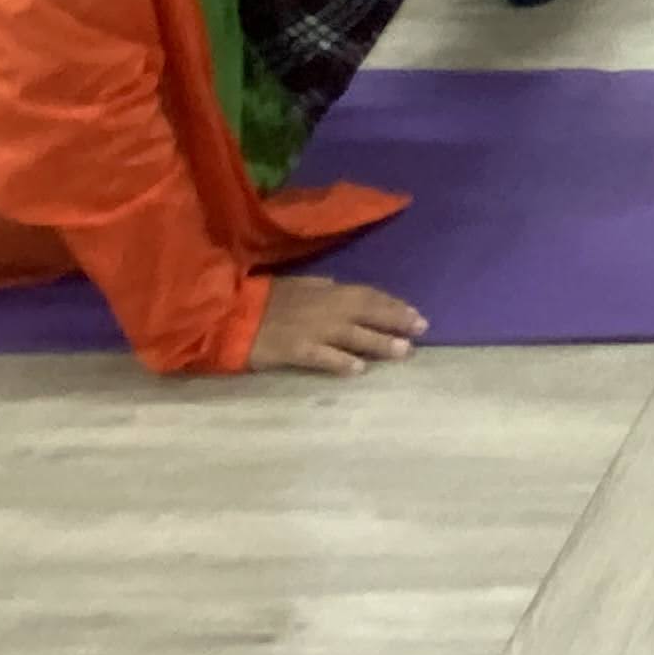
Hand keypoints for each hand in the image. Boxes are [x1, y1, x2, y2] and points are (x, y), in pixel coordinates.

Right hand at [248, 276, 427, 376]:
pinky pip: (323, 357)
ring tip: (403, 350)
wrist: (231, 315)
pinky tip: (359, 369)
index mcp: (327, 291)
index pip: (368, 296)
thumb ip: (322, 288)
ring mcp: (312, 330)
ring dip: (379, 343)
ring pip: (353, 336)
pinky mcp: (296, 350)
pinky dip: (342, 362)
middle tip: (422, 329)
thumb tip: (342, 288)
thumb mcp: (297, 285)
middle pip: (368, 313)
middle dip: (397, 320)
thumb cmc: (264, 299)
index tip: (415, 313)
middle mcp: (326, 309)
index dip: (393, 304)